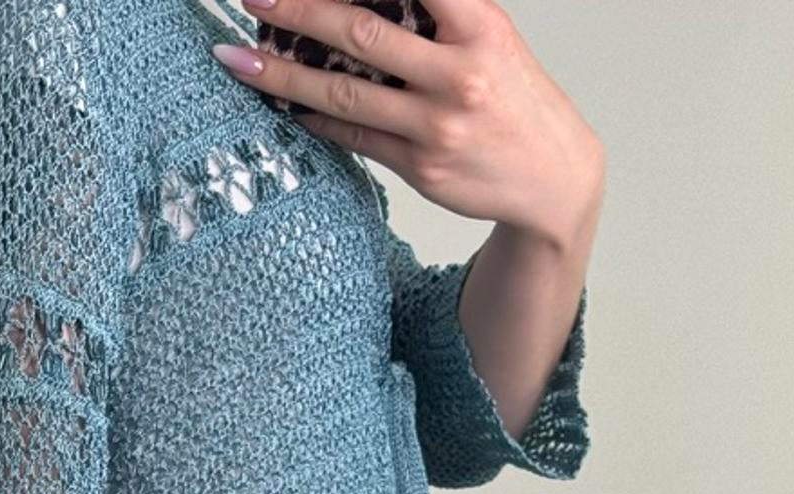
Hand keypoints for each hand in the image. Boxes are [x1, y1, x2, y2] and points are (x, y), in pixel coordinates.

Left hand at [222, 0, 604, 249]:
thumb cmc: (512, 97)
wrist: (553, 177)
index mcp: (480, 25)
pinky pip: (354, 138)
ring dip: (283, 75)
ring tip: (239, 58)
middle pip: (361, 33)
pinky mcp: (422, 167)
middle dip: (299, 11)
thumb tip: (356, 6)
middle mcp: (459, 72)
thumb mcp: (489, 39)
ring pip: (345, 94)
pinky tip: (281, 102)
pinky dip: (314, 118)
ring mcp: (438, 124)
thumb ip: (436, 15)